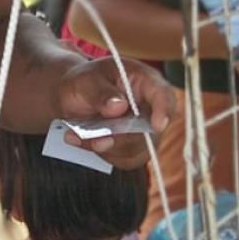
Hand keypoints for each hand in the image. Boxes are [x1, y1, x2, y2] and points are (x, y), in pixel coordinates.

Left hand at [53, 58, 176, 169]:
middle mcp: (150, 108)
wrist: (73, 95)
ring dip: (106, 146)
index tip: (156, 125)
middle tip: (97, 140)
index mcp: (145, 81)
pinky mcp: (133, 147)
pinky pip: (122, 159)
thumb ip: (101, 93)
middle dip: (122, 139)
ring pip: (136, 150)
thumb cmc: (84, 81)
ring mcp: (144, 130)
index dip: (164, 111)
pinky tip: (78, 139)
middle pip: (151, 132)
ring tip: (76, 136)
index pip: (165, 96)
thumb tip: (119, 106)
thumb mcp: (85, 80)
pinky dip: (98, 152)